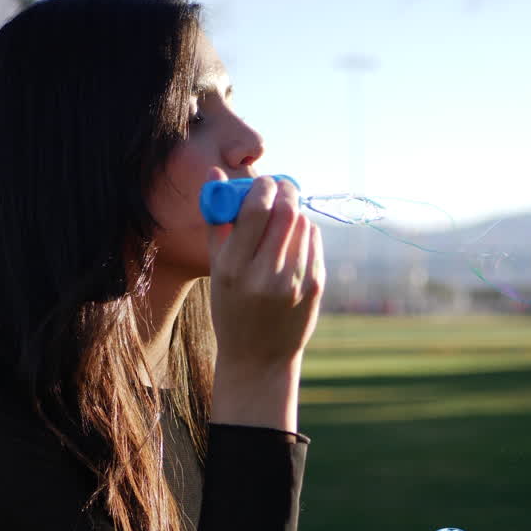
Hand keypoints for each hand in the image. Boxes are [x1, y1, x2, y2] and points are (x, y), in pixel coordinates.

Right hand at [207, 170, 324, 430]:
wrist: (259, 357)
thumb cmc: (232, 306)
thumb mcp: (217, 268)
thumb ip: (216, 219)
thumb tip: (215, 173)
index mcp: (233, 268)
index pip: (256, 210)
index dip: (263, 187)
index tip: (264, 182)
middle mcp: (265, 275)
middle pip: (285, 212)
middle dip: (285, 191)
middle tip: (281, 187)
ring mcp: (294, 283)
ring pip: (302, 224)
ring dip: (294, 214)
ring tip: (283, 222)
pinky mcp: (315, 287)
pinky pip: (314, 242)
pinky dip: (305, 234)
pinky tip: (293, 244)